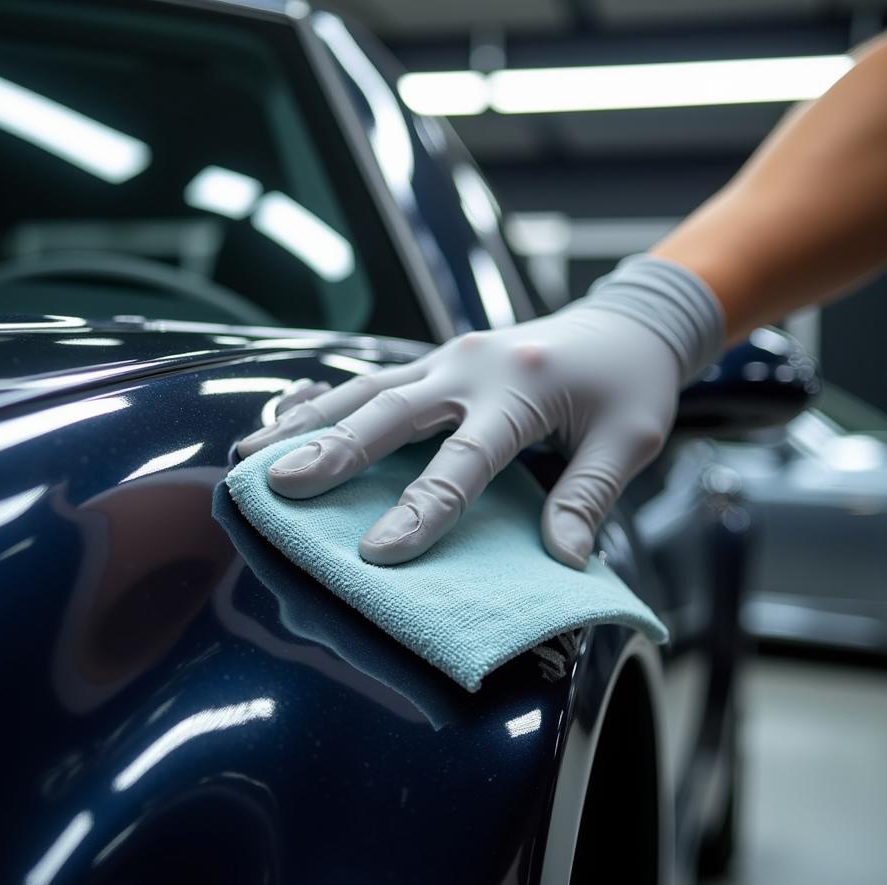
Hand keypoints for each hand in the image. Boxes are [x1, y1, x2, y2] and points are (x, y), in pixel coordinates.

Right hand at [237, 257, 722, 567]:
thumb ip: (588, 497)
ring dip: (311, 423)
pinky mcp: (438, 358)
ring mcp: (450, 356)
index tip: (380, 553)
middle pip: (393, 412)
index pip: (464, 461)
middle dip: (335, 451)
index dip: (422, 511)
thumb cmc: (632, 384)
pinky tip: (288, 426)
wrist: (628, 322)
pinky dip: (328, 404)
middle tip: (280, 485)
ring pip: (368, 390)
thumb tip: (559, 561)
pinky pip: (374, 381)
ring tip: (254, 456)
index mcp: (525, 389)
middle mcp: (475, 366)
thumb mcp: (629, 440)